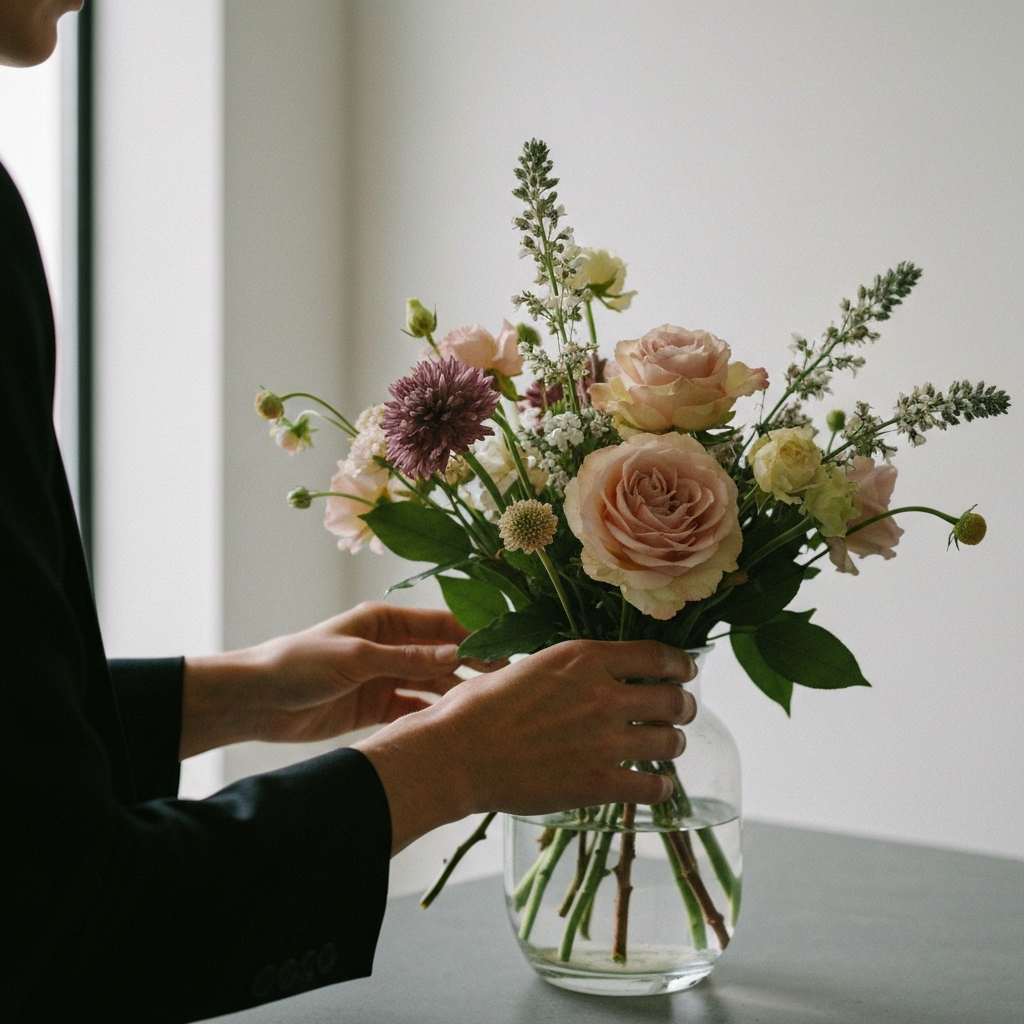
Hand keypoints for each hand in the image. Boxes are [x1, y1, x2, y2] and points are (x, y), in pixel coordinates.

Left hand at [180, 602, 477, 759]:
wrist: (257, 701)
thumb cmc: (300, 663)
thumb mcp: (357, 658)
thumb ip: (408, 660)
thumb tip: (457, 655)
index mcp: (385, 622)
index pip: (440, 625)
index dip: (472, 637)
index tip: (503, 652)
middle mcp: (389, 646)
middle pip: (440, 656)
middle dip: (470, 668)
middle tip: (504, 684)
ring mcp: (383, 677)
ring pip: (430, 685)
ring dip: (453, 695)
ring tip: (482, 710)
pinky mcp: (374, 707)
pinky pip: (411, 710)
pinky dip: (429, 717)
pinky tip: (450, 728)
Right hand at [354, 639, 697, 853]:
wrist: (459, 753)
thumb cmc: (481, 706)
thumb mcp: (532, 665)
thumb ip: (572, 669)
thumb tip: (594, 674)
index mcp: (587, 658)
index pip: (659, 656)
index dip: (681, 666)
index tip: (685, 672)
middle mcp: (604, 695)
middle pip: (674, 699)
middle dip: (682, 707)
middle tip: (679, 713)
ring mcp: (605, 740)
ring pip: (670, 742)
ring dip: (672, 745)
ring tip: (665, 748)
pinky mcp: (599, 783)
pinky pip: (654, 786)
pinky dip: (660, 787)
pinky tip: (656, 786)